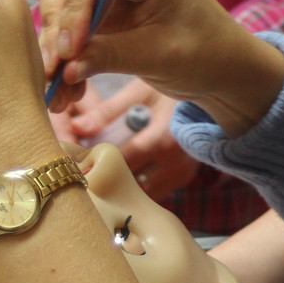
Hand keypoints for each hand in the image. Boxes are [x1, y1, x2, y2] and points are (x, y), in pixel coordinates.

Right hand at [37, 0, 283, 136]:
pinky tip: (66, 91)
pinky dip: (65, 58)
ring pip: (59, 3)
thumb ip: (109, 55)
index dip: (72, 6)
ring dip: (55, 48)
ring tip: (56, 92)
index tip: (68, 50)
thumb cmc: (206, 53)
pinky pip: (69, 28)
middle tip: (53, 68)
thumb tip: (64, 68)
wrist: (224, 69)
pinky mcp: (100, 10)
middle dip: (55, 25)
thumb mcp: (158, 56)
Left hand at [65, 80, 197, 197]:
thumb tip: (76, 127)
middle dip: (104, 177)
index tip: (73, 163)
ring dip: (120, 185)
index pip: (121, 162)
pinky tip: (120, 176)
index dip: (95, 164)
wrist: (209, 93)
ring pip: (140, 192)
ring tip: (98, 173)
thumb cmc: (168, 90)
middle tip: (80, 171)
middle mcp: (175, 163)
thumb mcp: (139, 93)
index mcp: (162, 140)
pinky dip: (135, 187)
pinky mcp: (182, 179)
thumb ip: (107, 112)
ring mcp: (181, 174)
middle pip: (129, 183)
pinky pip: (152, 191)